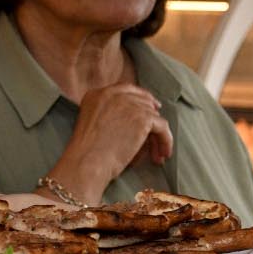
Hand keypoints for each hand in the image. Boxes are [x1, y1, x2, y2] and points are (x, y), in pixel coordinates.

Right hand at [55, 83, 172, 201]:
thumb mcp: (93, 124)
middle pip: (143, 102)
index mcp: (97, 94)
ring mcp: (129, 103)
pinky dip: (166, 140)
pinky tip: (164, 153)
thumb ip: (111, 114)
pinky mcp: (142, 117)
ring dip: (157, 137)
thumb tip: (144, 116)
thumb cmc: (87, 154)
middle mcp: (113, 94)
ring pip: (154, 116)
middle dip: (151, 121)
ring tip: (157, 154)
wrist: (86, 162)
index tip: (152, 109)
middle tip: (155, 139)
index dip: (142, 99)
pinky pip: (162, 127)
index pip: (127, 90)